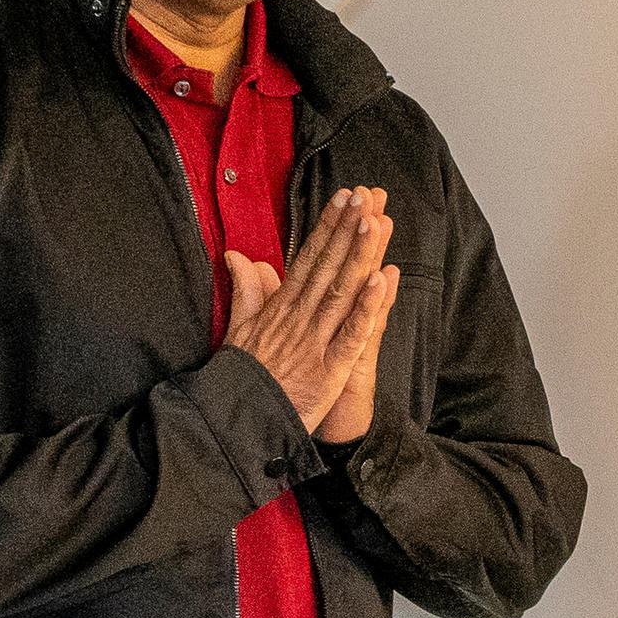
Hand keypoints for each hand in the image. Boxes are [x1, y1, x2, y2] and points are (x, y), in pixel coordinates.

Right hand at [222, 188, 391, 440]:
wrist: (237, 423)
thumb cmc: (241, 379)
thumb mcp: (238, 330)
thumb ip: (245, 291)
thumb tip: (237, 255)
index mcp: (281, 309)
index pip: (308, 259)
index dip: (328, 227)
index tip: (344, 198)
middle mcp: (299, 319)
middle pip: (327, 266)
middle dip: (346, 229)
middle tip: (366, 194)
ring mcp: (315, 343)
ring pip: (341, 292)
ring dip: (358, 256)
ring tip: (373, 222)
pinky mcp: (328, 370)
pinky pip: (351, 334)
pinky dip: (365, 308)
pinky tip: (380, 281)